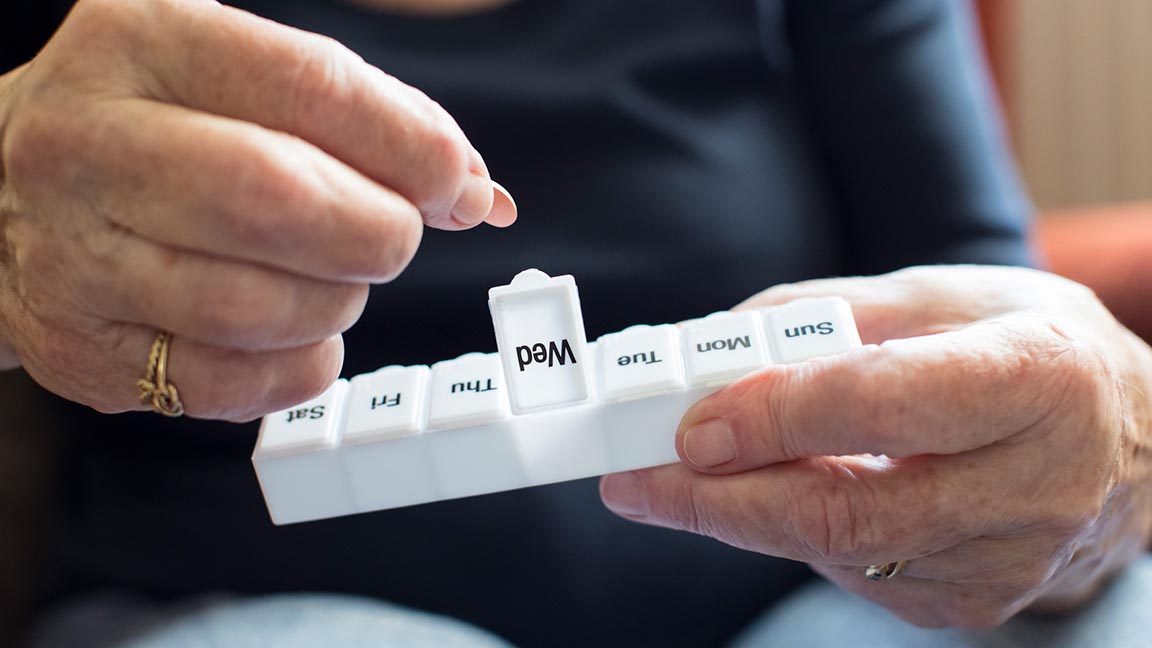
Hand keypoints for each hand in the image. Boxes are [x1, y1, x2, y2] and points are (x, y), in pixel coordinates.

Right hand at [0, 0, 515, 419]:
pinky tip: (299, 333)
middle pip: (281, 201)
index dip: (411, 146)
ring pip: (260, 305)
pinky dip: (302, 364)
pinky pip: (234, 381)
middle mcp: (93, 145)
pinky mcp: (84, 349)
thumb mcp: (239, 80)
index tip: (457, 185)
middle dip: (377, 231)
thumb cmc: (154, 130)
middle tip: (392, 234)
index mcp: (146, 43)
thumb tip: (477, 191)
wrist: (2, 196)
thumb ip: (364, 119)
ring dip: (337, 301)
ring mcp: (75, 255)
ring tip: (331, 277)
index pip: (311, 87)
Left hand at [600, 265, 1151, 626]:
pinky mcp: (974, 602)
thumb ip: (827, 315)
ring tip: (676, 478)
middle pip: (845, 510)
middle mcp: (1034, 483)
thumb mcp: (945, 295)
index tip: (687, 425)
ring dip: (739, 517)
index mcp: (1035, 378)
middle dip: (719, 501)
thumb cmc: (1031, 349)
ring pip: (837, 550)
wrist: (1128, 441)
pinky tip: (768, 497)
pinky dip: (794, 534)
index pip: (885, 405)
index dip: (776, 419)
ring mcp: (1005, 559)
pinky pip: (855, 573)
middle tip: (633, 480)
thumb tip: (716, 348)